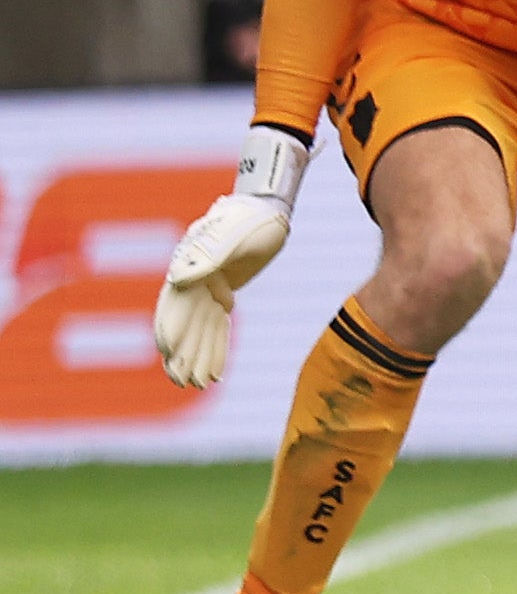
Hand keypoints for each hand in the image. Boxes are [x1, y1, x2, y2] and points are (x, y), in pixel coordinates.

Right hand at [153, 125, 308, 388]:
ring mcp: (206, 287)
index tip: (168, 353)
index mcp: (188, 266)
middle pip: (184, 322)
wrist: (270, 208)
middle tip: (182, 382)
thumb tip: (179, 281)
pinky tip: (216, 370)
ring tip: (199, 385)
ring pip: (199, 329)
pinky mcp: (222, 292)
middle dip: (182, 353)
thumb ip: (208, 257)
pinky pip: (215, 325)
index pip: (174, 303)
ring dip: (198, 356)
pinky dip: (215, 347)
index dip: (171, 328)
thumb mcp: (235, 235)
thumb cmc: (253, 218)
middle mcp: (191, 279)